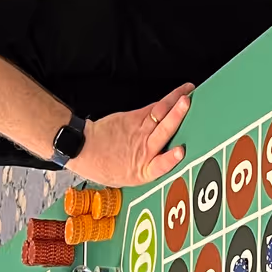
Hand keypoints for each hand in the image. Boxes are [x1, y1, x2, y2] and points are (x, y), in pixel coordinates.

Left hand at [70, 83, 194, 186]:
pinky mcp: (135, 118)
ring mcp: (140, 132)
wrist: (83, 149)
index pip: (160, 166)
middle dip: (176, 117)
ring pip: (160, 115)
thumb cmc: (104, 166)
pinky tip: (179, 93)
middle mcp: (144, 150)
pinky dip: (168, 99)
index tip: (180, 151)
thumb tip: (164, 164)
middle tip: (187, 104)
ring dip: (175, 102)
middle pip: (163, 131)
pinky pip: (154, 108)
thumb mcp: (126, 179)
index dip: (171, 158)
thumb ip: (146, 171)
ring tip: (188, 93)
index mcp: (142, 172)